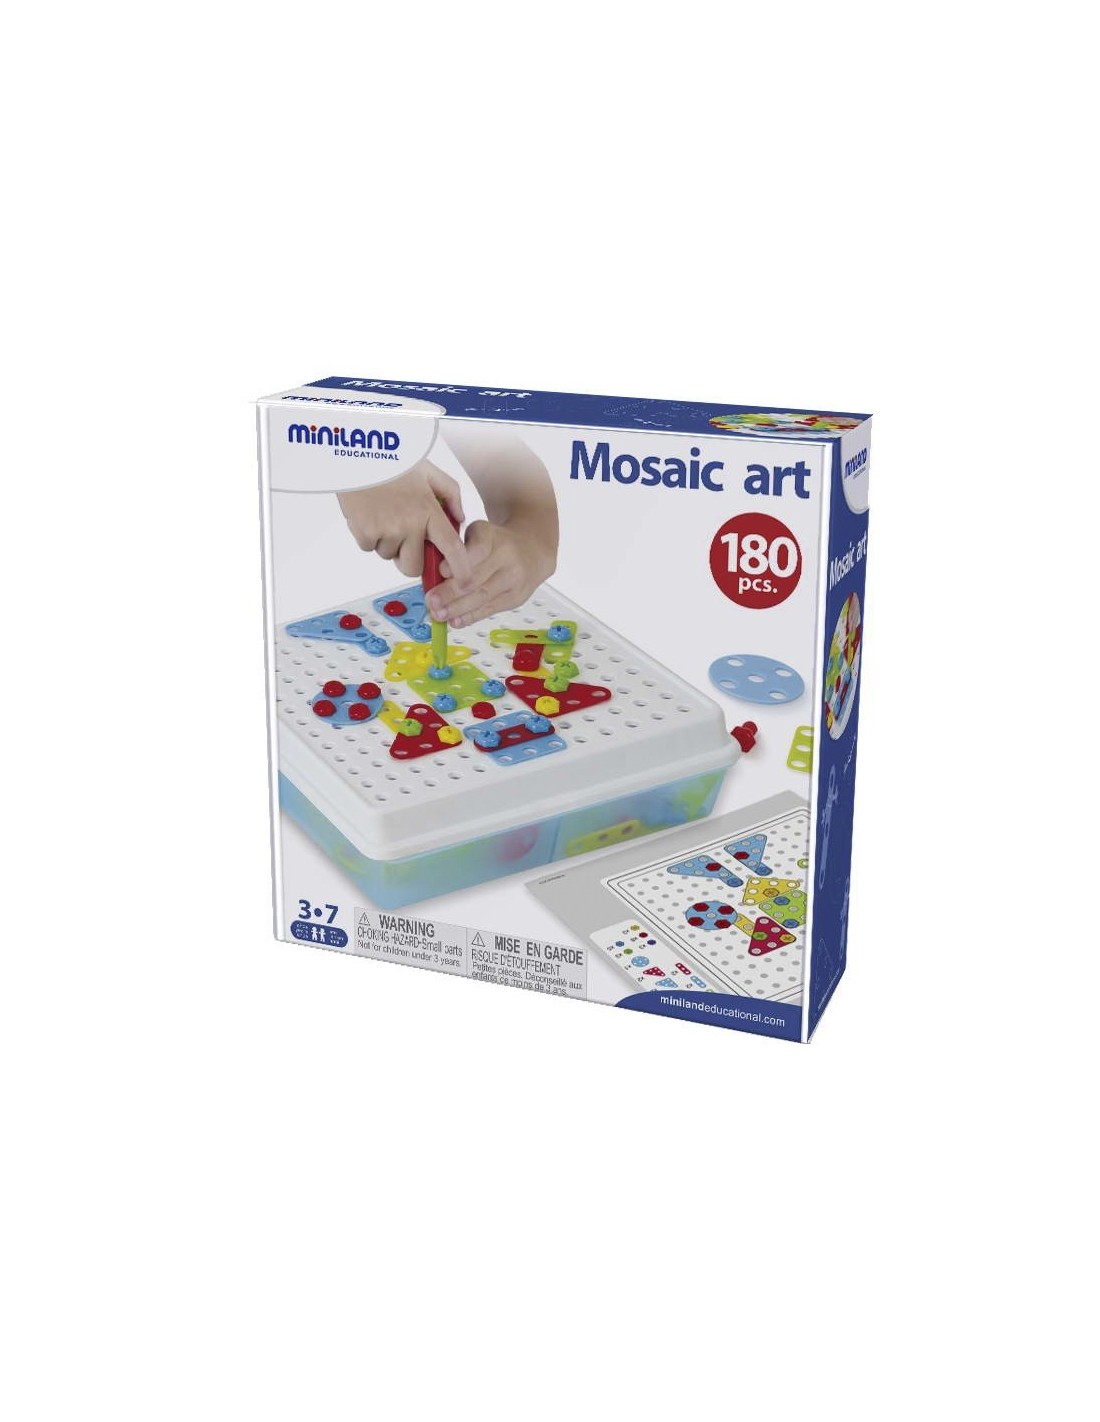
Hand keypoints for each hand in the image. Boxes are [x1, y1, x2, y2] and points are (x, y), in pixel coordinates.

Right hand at [337, 464, 468, 579]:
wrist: (358, 455)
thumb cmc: (394, 463)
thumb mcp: (430, 472)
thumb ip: (451, 495)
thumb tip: (459, 519)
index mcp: (429, 511)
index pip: (451, 548)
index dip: (461, 570)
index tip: (466, 583)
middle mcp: (410, 525)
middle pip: (413, 567)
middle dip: (411, 559)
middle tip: (405, 537)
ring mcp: (386, 531)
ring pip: (390, 556)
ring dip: (389, 544)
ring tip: (385, 514)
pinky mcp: (365, 533)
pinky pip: (371, 548)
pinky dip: (370, 537)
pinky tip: (371, 514)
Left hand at [425, 519, 555, 627]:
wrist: (532, 549)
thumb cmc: (495, 543)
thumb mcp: (477, 534)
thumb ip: (456, 550)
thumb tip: (432, 576)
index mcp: (492, 535)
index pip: (476, 551)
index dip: (458, 563)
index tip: (440, 572)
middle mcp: (506, 556)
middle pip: (476, 578)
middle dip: (450, 593)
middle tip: (432, 602)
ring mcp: (514, 578)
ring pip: (482, 596)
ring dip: (457, 609)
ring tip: (439, 615)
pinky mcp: (517, 596)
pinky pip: (490, 609)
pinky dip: (471, 617)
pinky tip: (456, 621)